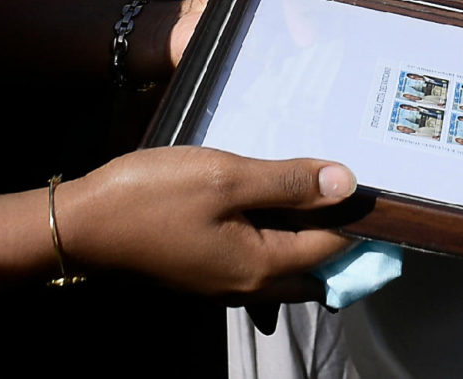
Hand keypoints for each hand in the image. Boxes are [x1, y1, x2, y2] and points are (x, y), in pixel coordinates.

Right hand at [67, 147, 356, 299]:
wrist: (82, 225)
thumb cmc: (151, 196)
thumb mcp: (224, 177)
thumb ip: (287, 181)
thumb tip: (347, 185)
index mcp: (263, 265)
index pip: (334, 246)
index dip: (359, 216)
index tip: (381, 186)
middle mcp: (249, 284)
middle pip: (315, 267)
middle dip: (342, 239)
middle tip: (357, 197)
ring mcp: (223, 282)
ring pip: (285, 267)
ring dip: (307, 238)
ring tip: (319, 195)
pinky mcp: (203, 271)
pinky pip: (256, 261)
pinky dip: (275, 238)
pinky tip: (269, 205)